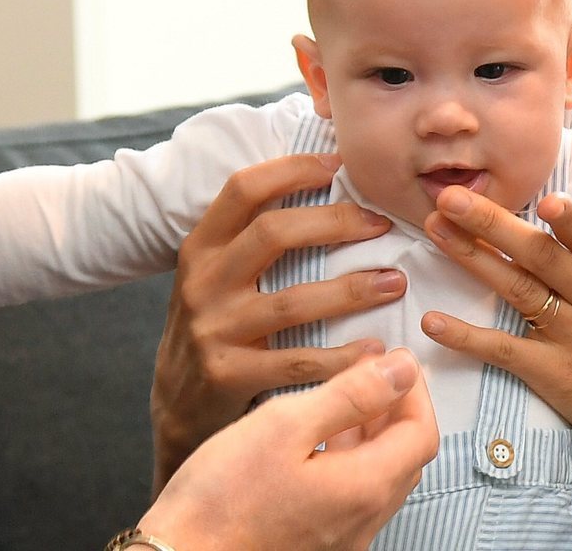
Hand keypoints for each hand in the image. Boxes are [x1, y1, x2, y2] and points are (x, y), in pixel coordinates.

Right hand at [139, 349, 438, 550]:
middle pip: (406, 457)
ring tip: (342, 397)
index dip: (413, 390)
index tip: (393, 359)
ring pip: (378, 477)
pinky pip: (351, 497)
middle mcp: (364, 522)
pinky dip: (348, 459)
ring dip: (372, 434)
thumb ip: (350, 395)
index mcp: (365, 488)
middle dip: (396, 409)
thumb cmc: (221, 495)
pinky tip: (315, 441)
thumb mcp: (285, 425)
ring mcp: (343, 540)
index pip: (421, 432)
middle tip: (371, 372)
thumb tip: (401, 370)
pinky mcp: (318, 545)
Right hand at [151, 152, 406, 487]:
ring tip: (394, 282)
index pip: (243, 189)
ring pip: (292, 301)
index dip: (292, 169)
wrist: (177, 405)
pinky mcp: (229, 375)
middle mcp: (203, 282)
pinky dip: (341, 357)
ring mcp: (214, 330)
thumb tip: (322, 184)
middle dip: (336, 222)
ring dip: (352, 290)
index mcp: (201, 247)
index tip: (339, 165)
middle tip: (382, 224)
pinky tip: (374, 350)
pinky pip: (297, 362)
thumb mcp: (216, 276)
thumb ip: (252, 239)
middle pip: (272, 233)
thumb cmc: (215, 328)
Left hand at [418, 187, 571, 460]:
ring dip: (471, 257)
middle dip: (492, 222)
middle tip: (450, 197)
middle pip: (539, 255)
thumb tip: (545, 206)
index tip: (542, 199)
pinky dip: (465, 336)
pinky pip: (503, 350)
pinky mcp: (554, 373)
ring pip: (517, 289)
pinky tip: (432, 322)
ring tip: (436, 231)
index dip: (568, 219)